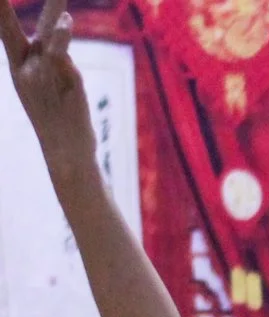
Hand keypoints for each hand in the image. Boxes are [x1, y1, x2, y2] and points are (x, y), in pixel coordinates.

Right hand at [3, 0, 93, 169]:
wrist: (66, 152)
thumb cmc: (60, 117)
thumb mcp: (51, 82)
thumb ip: (54, 57)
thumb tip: (60, 32)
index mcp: (18, 66)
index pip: (4, 29)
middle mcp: (25, 68)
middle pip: (10, 27)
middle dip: (1, 6)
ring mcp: (41, 75)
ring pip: (45, 36)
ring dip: (54, 9)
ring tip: (61, 1)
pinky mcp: (61, 83)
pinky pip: (60, 55)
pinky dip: (61, 38)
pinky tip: (65, 22)